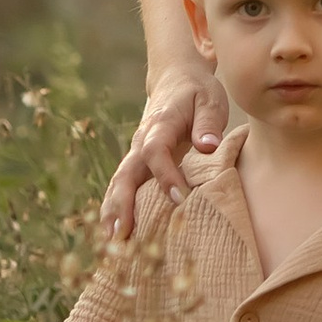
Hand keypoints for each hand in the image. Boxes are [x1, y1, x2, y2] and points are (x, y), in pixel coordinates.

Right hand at [100, 64, 227, 239]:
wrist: (175, 79)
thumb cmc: (196, 92)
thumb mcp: (209, 100)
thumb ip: (208, 123)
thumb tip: (207, 147)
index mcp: (160, 124)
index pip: (156, 150)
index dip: (165, 174)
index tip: (180, 198)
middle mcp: (141, 141)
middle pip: (126, 172)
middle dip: (123, 203)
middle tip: (123, 233)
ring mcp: (135, 154)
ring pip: (119, 183)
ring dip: (113, 212)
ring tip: (112, 242)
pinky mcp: (136, 164)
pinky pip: (122, 188)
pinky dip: (115, 210)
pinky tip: (114, 236)